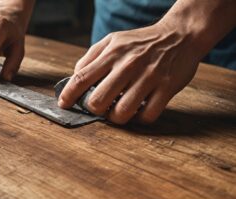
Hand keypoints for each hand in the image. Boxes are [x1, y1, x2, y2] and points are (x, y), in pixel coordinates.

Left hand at [58, 23, 201, 123]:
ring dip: (115, 118)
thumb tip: (74, 78)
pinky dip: (139, 119)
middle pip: (98, 101)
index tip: (64, 105)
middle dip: (94, 109)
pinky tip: (137, 111)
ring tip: (117, 112)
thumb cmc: (141, 41)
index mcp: (112, 54)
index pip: (82, 78)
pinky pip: (148, 115)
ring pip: (122, 112)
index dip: (68, 95)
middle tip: (98, 107)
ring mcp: (149, 78)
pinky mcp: (167, 88)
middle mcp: (128, 66)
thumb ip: (91, 58)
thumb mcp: (112, 40)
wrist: (180, 34)